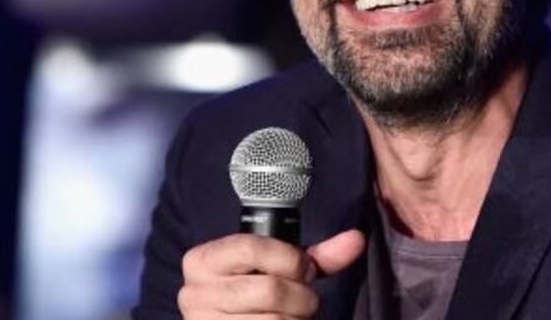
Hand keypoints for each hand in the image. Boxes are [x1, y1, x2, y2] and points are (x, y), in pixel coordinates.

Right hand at [178, 229, 365, 318]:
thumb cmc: (254, 293)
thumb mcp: (277, 268)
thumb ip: (315, 256)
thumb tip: (357, 239)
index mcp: (202, 260)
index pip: (252, 247)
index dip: (290, 260)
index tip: (302, 270)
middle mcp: (193, 293)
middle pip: (269, 289)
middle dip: (302, 296)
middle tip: (305, 298)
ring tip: (295, 316)